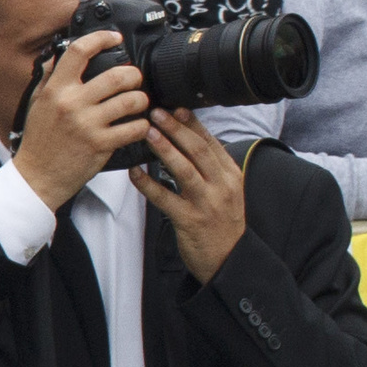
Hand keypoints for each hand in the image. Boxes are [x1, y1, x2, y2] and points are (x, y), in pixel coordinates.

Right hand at [9, 31, 148, 212]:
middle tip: (134, 81)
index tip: (115, 38)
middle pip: (118, 75)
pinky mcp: (101, 144)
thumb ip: (49, 79)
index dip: (101, 38)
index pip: (78, 52)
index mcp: (56, 90)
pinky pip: (136, 128)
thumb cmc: (39, 140)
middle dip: (134, 75)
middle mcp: (72, 103)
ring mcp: (88, 124)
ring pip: (132, 100)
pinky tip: (138, 126)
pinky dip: (143, 126)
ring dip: (142, 100)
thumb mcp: (36, 104)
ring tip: (138, 104)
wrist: (36, 177)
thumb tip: (59, 55)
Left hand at [131, 109, 245, 282]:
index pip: (212, 143)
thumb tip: (191, 146)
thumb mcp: (228, 192)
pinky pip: (165, 198)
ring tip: (148, 132)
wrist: (228, 258)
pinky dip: (148, 184)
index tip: (178, 108)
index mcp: (231, 175)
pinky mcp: (189, 220)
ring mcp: (206, 203)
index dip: (194, 124)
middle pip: (199, 150)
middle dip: (177, 129)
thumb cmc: (224, 224)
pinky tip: (135, 172)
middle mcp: (221, 186)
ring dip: (165, 149)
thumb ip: (213, 171)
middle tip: (158, 112)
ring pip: (184, 170)